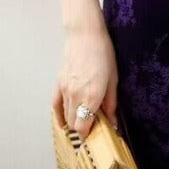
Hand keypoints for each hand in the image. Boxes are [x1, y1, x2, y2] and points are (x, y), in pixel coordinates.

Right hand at [52, 23, 119, 141]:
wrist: (85, 34)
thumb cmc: (103, 53)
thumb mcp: (113, 78)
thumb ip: (111, 103)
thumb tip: (112, 122)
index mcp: (92, 96)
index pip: (84, 127)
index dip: (89, 135)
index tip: (96, 134)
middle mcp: (76, 96)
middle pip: (74, 124)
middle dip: (83, 128)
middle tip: (93, 125)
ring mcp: (65, 90)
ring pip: (65, 117)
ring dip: (74, 122)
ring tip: (83, 119)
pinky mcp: (58, 83)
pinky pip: (55, 106)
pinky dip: (59, 115)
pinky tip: (63, 121)